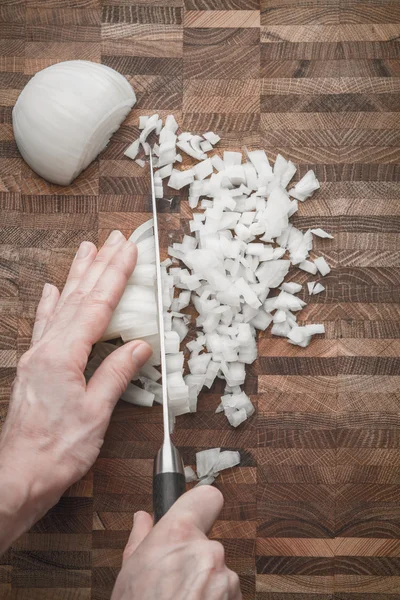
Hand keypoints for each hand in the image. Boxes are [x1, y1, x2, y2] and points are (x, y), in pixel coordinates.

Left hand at [0, 230, 151, 526]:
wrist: (19, 475)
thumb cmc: (57, 450)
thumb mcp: (96, 412)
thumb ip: (117, 373)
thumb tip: (138, 346)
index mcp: (62, 355)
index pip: (97, 306)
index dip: (116, 275)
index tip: (129, 250)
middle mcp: (46, 348)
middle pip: (77, 297)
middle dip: (98, 265)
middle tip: (112, 238)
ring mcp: (37, 355)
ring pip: (60, 305)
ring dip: (75, 276)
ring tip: (86, 250)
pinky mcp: (33, 366)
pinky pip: (43, 324)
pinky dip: (49, 303)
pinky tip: (50, 290)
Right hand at [111, 486, 241, 599]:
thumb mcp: (129, 574)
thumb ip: (141, 538)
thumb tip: (142, 518)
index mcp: (179, 534)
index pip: (207, 496)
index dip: (201, 504)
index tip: (197, 513)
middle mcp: (208, 551)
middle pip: (209, 543)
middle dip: (196, 560)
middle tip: (173, 582)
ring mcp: (226, 579)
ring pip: (220, 573)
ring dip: (207, 586)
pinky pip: (228, 595)